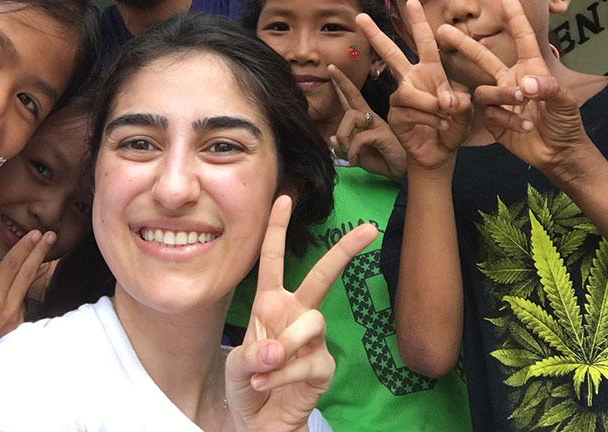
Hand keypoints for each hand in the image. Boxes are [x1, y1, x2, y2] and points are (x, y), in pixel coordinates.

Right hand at [0, 230, 56, 368]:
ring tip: (33, 257)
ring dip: (28, 273)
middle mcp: (9, 309)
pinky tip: (13, 292)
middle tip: (50, 236)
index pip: (13, 265)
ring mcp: (16, 320)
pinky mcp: (18, 329)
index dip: (25, 247)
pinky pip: (20, 305)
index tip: (36, 234)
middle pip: (28, 273)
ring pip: (25, 289)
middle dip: (40, 252)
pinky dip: (18, 295)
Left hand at [226, 196, 376, 431]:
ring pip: (311, 322)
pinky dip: (284, 376)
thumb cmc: (248, 382)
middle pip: (322, 275)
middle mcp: (295, 314)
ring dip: (284, 348)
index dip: (277, 228)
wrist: (257, 422)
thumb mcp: (237, 364)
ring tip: (264, 369)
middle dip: (344, 251)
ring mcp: (313, 340)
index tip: (285, 197)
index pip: (273, 260)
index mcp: (271, 304)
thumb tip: (280, 349)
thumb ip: (254, 352)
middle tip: (370, 229)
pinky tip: (267, 385)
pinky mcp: (323, 367)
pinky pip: (309, 361)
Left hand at [328, 64, 405, 178]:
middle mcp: (372, 118)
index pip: (351, 99)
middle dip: (341, 82)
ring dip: (344, 137)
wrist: (403, 171)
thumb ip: (345, 148)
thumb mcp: (358, 156)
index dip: (342, 86)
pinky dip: (352, 151)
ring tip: (349, 153)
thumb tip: (332, 139)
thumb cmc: (383, 160)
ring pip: (350, 117)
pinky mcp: (383, 133)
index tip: (333, 70)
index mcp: (366, 120)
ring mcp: (378, 124)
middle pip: (353, 97)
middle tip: (331, 67)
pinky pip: (359, 137)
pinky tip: (355, 161)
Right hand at [356, 1, 471, 169]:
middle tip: (360, 16)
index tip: (412, 1)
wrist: (441, 153)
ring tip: (447, 113)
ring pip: (406, 89)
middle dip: (377, 35)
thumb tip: (445, 99)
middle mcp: (412, 79)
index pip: (425, 42)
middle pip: (392, 53)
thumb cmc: (454, 127)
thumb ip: (459, 102)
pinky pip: (408, 108)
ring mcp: (401, 96)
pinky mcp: (395, 113)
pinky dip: (429, 116)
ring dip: (430, 103)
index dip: (418, 22)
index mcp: (431, 72)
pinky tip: (441, 124)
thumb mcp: (465, 111)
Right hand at [435, 0, 584, 175]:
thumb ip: (548, 89)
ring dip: (502, 95)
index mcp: (530, 69)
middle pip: (483, 58)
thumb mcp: (565, 103)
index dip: (515, 18)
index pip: (522, 39)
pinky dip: (508, 120)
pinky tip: (526, 126)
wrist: (559, 153)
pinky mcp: (495, 121)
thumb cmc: (567, 123)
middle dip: (464, 44)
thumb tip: (525, 83)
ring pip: (486, 91)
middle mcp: (511, 81)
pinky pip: (491, 115)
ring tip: (522, 101)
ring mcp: (501, 101)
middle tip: (442, 30)